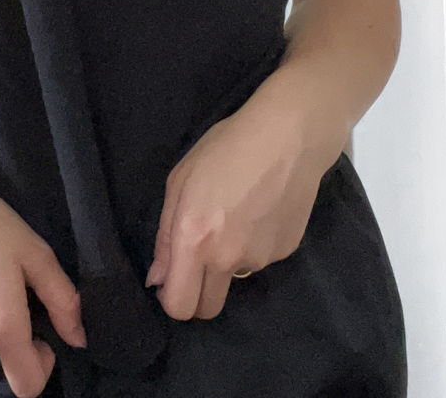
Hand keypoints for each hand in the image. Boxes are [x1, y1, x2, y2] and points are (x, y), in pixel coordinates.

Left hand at [144, 74, 342, 321]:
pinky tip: (260, 209)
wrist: (287, 137)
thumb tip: (158, 279)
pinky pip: (260, 259)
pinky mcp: (285, 252)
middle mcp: (226, 258)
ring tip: (237, 213)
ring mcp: (260, 259)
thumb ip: (166, 235)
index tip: (173, 280)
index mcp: (194, 238)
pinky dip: (255, 243)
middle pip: (208, 309)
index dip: (172, 299)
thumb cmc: (224, 148)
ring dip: (229, 260)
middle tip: (198, 261)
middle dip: (198, 295)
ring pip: (235, 278)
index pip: (179, 306)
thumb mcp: (180, 180)